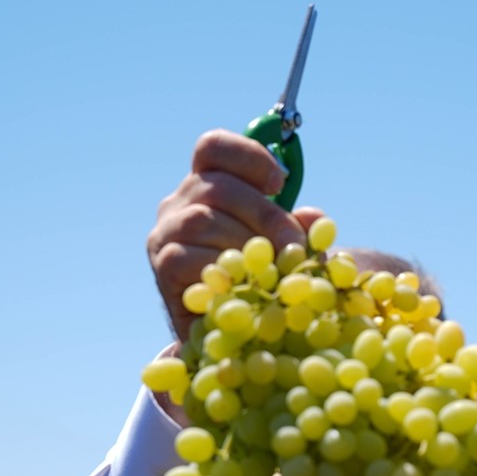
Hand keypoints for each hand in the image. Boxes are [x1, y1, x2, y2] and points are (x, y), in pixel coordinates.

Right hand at [146, 130, 316, 341]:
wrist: (230, 328)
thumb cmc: (258, 278)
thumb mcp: (283, 247)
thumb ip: (295, 227)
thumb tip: (315, 218)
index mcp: (207, 184)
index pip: (214, 147)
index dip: (248, 155)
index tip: (280, 183)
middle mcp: (180, 202)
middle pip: (217, 186)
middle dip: (264, 214)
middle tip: (293, 244)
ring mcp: (166, 232)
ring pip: (202, 220)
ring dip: (246, 243)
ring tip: (273, 268)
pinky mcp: (162, 265)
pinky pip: (187, 258)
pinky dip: (221, 270)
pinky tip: (242, 284)